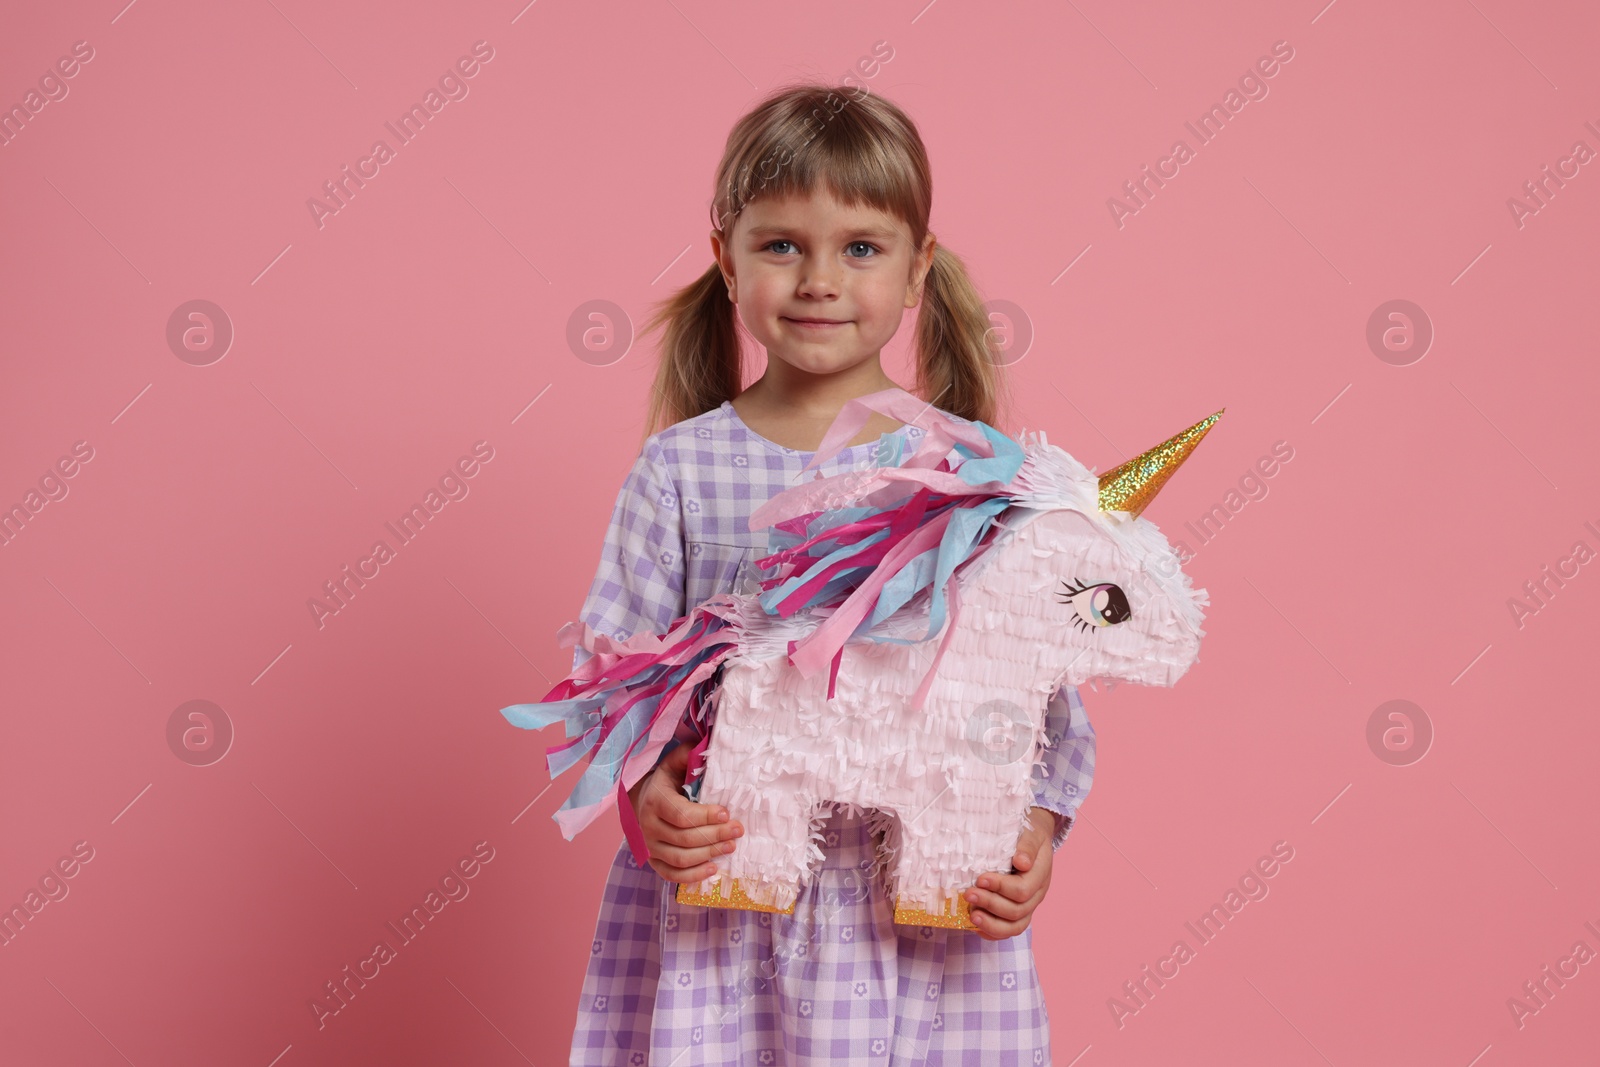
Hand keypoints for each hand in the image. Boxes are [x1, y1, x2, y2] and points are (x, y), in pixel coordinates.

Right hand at [625, 743, 743, 883]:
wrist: (641, 801)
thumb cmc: (666, 783)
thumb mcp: (673, 765)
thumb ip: (687, 756)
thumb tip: (707, 748)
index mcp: (655, 801)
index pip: (681, 815)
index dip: (705, 817)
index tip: (727, 813)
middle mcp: (648, 826)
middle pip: (685, 839)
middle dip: (715, 835)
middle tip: (738, 830)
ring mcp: (650, 847)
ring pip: (681, 859)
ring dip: (709, 855)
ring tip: (731, 846)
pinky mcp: (653, 862)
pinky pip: (672, 875)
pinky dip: (693, 876)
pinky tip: (713, 868)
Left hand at [964, 806, 1058, 939]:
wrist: (1032, 839)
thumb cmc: (1028, 833)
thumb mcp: (1031, 833)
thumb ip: (1027, 845)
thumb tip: (1022, 862)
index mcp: (1040, 875)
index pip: (1023, 890)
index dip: (1001, 887)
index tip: (980, 878)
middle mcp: (1036, 895)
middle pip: (1017, 910)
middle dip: (990, 904)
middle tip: (968, 893)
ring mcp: (1029, 906)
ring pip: (1015, 926)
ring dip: (991, 924)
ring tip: (972, 916)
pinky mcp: (1018, 912)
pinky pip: (1009, 930)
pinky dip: (992, 932)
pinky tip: (976, 926)